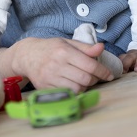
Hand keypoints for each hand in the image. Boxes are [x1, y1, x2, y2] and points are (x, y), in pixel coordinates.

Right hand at [0, 37, 114, 93]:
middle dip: (95, 80)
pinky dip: (74, 91)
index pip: (90, 65)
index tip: (109, 75)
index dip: (103, 72)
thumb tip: (102, 48)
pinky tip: (74, 85)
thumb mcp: (67, 43)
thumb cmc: (50, 48)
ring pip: (77, 89)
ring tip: (83, 81)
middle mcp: (56, 65)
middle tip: (95, 77)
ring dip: (85, 87)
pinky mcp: (45, 87)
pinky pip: (66, 94)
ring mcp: (49, 77)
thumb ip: (85, 47)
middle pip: (85, 79)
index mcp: (64, 51)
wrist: (27, 56)